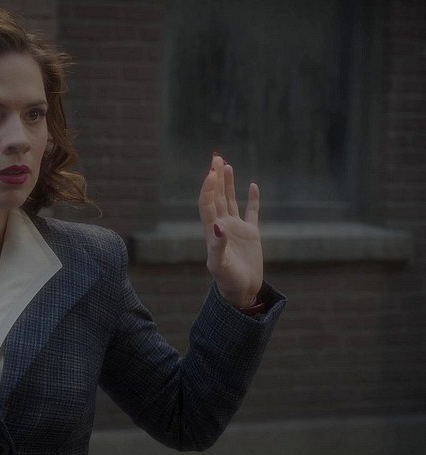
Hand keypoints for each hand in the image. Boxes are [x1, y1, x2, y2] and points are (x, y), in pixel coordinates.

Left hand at [198, 153, 262, 307]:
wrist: (241, 290)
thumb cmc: (227, 280)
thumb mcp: (220, 265)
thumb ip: (218, 246)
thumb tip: (218, 226)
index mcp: (212, 231)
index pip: (208, 204)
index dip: (208, 189)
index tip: (211, 173)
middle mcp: (223, 225)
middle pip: (217, 196)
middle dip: (215, 178)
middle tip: (216, 158)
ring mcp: (236, 228)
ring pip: (231, 200)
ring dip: (228, 183)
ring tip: (225, 165)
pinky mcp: (251, 234)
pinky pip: (252, 212)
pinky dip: (252, 199)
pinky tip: (252, 185)